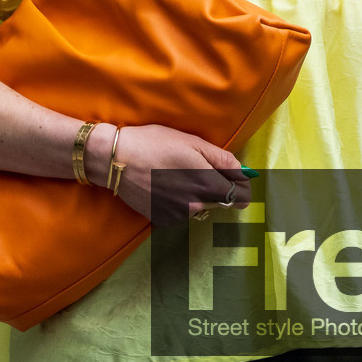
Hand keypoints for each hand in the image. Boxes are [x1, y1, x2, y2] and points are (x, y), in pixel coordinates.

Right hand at [105, 124, 254, 221]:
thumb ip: (222, 159)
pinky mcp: (163, 218)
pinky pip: (181, 211)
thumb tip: (245, 172)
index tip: (237, 179)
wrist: (116, 159)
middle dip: (217, 188)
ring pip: (200, 206)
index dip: (242, 187)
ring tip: (175, 174)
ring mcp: (179, 214)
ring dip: (196, 194)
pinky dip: (178, 200)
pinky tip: (163, 185)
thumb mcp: (192, 142)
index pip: (240, 196)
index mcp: (207, 184)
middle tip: (197, 169)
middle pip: (220, 201)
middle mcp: (196, 204)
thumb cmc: (154, 144)